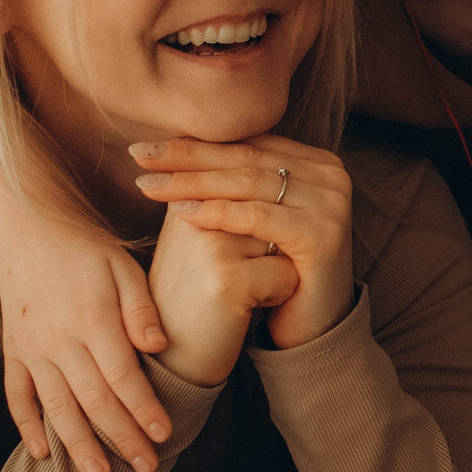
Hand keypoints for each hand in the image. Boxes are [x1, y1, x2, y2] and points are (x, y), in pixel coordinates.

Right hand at [0, 230, 174, 471]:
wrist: (25, 235)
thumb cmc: (84, 252)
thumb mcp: (122, 267)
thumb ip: (142, 308)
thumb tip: (158, 347)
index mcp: (92, 319)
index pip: (122, 375)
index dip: (143, 408)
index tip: (164, 434)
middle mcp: (59, 341)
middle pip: (93, 400)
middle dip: (121, 438)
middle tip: (146, 467)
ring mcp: (32, 351)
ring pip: (55, 408)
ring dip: (77, 446)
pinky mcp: (13, 354)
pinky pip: (18, 397)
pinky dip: (27, 427)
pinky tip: (43, 454)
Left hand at [133, 135, 354, 353]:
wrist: (310, 328)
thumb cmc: (276, 271)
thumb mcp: (258, 217)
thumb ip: (237, 179)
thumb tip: (176, 144)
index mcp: (317, 163)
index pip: (248, 144)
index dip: (196, 144)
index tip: (147, 147)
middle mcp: (331, 176)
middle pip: (246, 158)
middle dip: (187, 157)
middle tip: (139, 155)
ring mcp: (331, 204)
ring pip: (248, 183)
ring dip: (193, 182)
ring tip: (149, 185)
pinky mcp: (322, 235)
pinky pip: (258, 217)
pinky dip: (217, 212)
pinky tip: (181, 213)